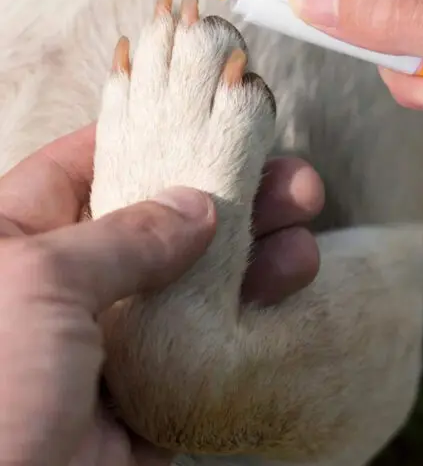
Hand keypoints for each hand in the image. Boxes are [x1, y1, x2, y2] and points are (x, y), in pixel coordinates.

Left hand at [0, 124, 323, 464]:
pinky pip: (212, 341)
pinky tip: (288, 282)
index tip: (215, 122)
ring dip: (257, 252)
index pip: (92, 163)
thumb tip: (194, 206)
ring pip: (200, 279)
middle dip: (232, 196)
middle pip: (166, 220)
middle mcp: (72, 285)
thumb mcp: (36, 284)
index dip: (154, 136)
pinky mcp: (154, 390)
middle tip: (292, 181)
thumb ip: (122, 237)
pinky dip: (254, 313)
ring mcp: (117, 338)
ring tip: (303, 234)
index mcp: (20, 241)